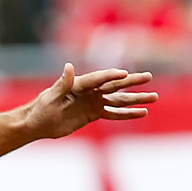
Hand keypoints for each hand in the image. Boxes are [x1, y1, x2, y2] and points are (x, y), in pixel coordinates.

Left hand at [24, 64, 156, 139]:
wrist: (37, 123)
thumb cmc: (40, 109)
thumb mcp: (50, 97)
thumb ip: (62, 83)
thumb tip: (68, 67)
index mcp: (79, 84)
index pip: (98, 79)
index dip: (111, 76)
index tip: (125, 75)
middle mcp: (90, 91)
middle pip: (114, 85)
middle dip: (132, 82)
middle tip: (149, 77)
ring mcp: (93, 102)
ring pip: (119, 100)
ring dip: (136, 99)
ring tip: (154, 97)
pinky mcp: (94, 114)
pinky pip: (114, 114)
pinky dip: (127, 114)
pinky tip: (142, 113)